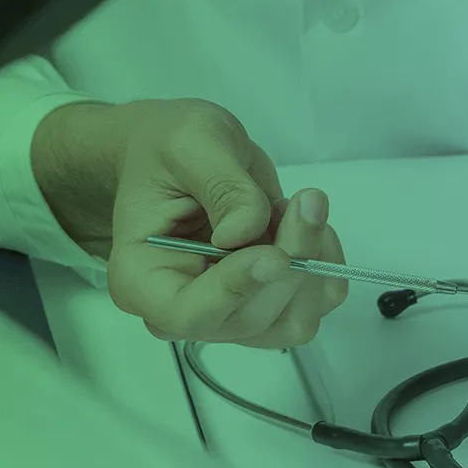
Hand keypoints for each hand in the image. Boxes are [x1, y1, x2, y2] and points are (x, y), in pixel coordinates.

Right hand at [33, 99, 347, 347]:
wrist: (182, 157)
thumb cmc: (168, 149)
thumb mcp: (190, 144)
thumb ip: (222, 187)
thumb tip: (246, 231)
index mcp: (142, 280)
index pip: (188, 314)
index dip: (236, 292)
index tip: (275, 254)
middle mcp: (186, 310)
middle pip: (250, 319)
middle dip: (291, 263)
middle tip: (306, 201)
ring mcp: (231, 311)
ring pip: (291, 322)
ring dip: (312, 263)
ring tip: (295, 208)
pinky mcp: (269, 302)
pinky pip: (316, 303)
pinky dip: (325, 262)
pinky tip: (306, 222)